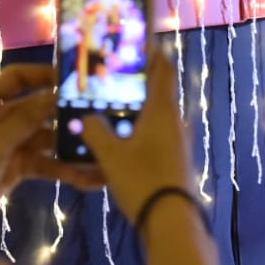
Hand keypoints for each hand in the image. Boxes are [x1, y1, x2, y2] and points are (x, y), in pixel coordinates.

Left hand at [0, 63, 99, 239]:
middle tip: (98, 114)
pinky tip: (87, 177)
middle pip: (37, 108)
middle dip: (63, 113)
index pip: (17, 78)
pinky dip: (63, 169)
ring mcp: (9, 144)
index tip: (72, 79)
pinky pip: (45, 163)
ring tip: (99, 148)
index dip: (42, 74)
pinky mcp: (16, 167)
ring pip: (45, 138)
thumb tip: (57, 96)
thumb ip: (28, 118)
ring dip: (68, 145)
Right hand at [80, 51, 194, 223]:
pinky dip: (136, 137)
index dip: (151, 53)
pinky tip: (116, 148)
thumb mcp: (110, 154)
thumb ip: (94, 131)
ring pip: (153, 119)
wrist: (171, 220)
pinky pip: (153, 140)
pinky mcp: (174, 162)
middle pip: (156, 93)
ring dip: (133, 114)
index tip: (134, 44)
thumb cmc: (142, 179)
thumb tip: (86, 118)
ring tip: (105, 115)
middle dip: (134, 86)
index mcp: (162, 110)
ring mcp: (177, 143)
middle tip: (108, 82)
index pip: (163, 68)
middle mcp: (174, 121)